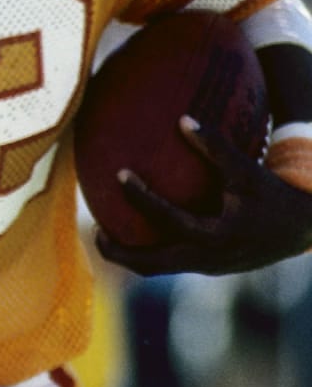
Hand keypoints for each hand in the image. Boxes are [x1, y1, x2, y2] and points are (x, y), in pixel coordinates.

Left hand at [95, 116, 311, 276]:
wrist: (301, 228)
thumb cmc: (272, 194)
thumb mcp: (248, 171)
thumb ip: (217, 147)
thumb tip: (182, 119)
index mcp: (216, 235)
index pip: (170, 219)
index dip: (142, 198)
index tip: (119, 175)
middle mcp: (207, 258)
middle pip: (151, 264)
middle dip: (119, 252)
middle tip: (95, 230)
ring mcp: (206, 267)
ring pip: (158, 267)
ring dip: (131, 253)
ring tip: (106, 231)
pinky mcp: (207, 267)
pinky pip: (170, 260)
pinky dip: (149, 248)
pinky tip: (136, 225)